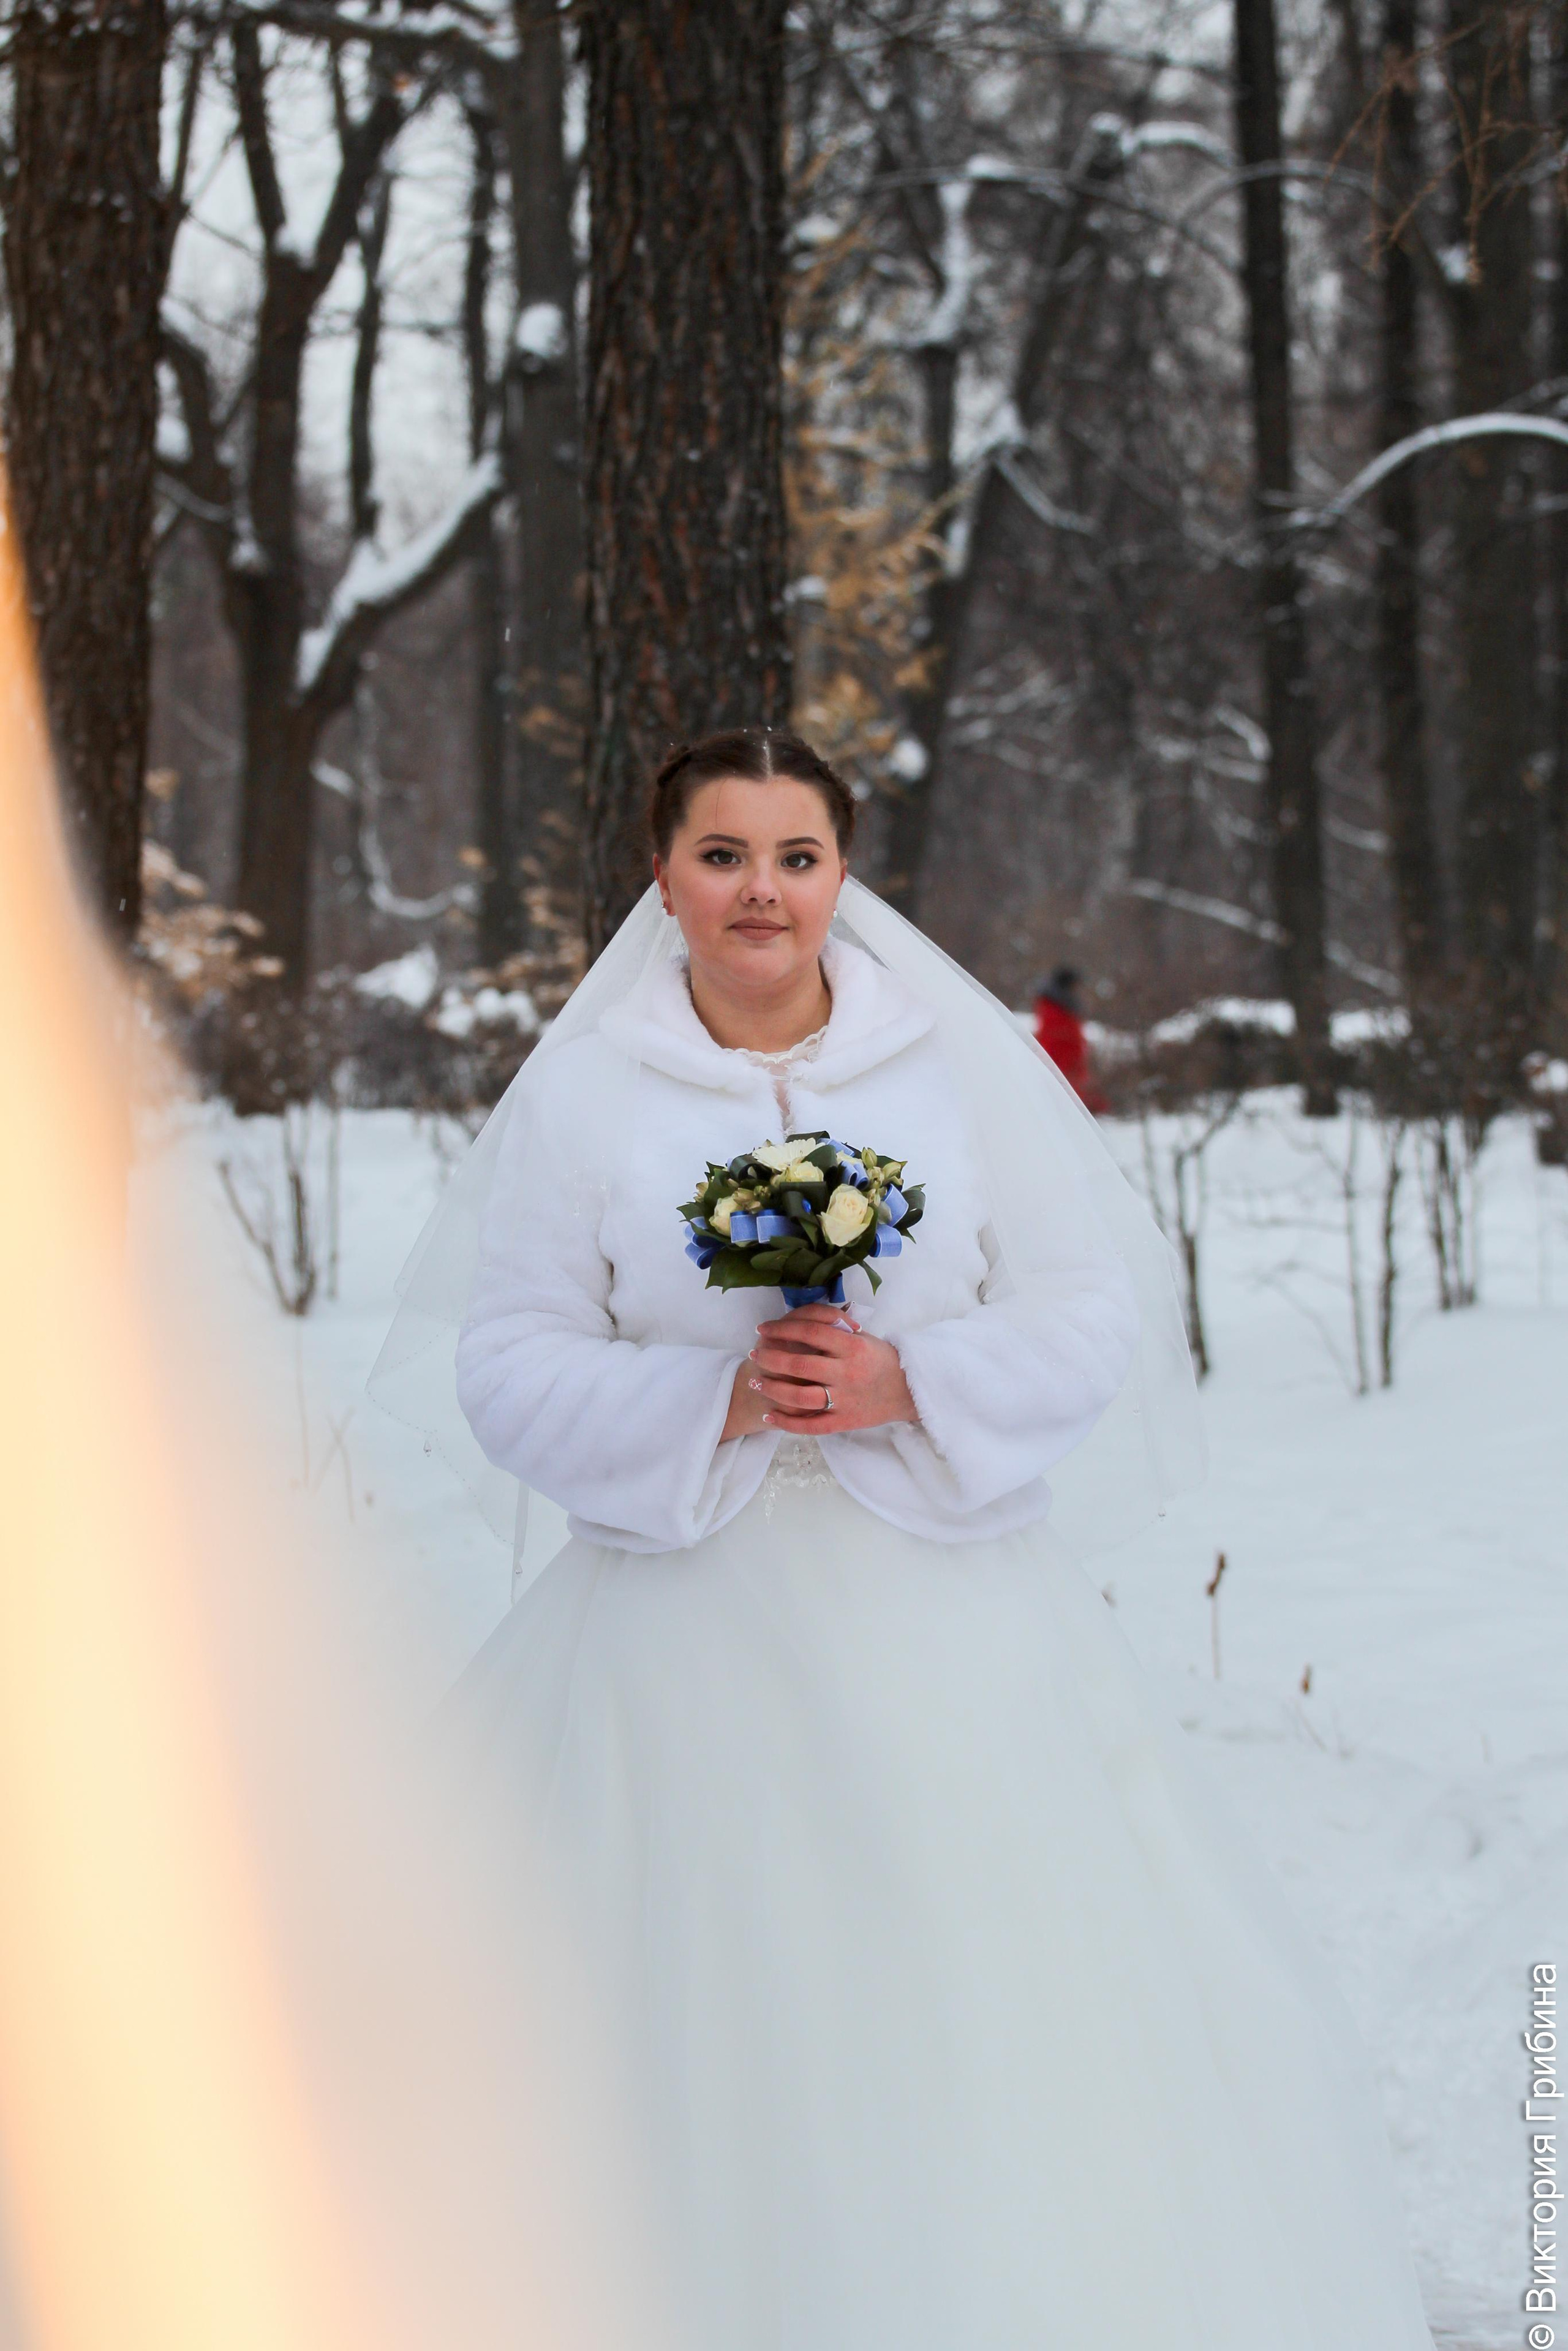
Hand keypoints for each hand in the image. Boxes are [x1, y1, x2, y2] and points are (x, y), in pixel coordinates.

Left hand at [731, 1300, 917, 1436]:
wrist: (909, 1390)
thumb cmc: (882, 1359)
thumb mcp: (863, 1338)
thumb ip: (835, 1330)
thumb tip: (801, 1321)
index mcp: (852, 1346)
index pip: (809, 1331)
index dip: (782, 1328)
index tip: (763, 1328)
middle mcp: (847, 1372)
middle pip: (798, 1363)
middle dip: (770, 1358)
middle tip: (753, 1354)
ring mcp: (845, 1399)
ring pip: (800, 1396)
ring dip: (773, 1389)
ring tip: (755, 1383)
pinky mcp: (844, 1421)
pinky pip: (810, 1425)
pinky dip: (787, 1423)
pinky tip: (770, 1417)